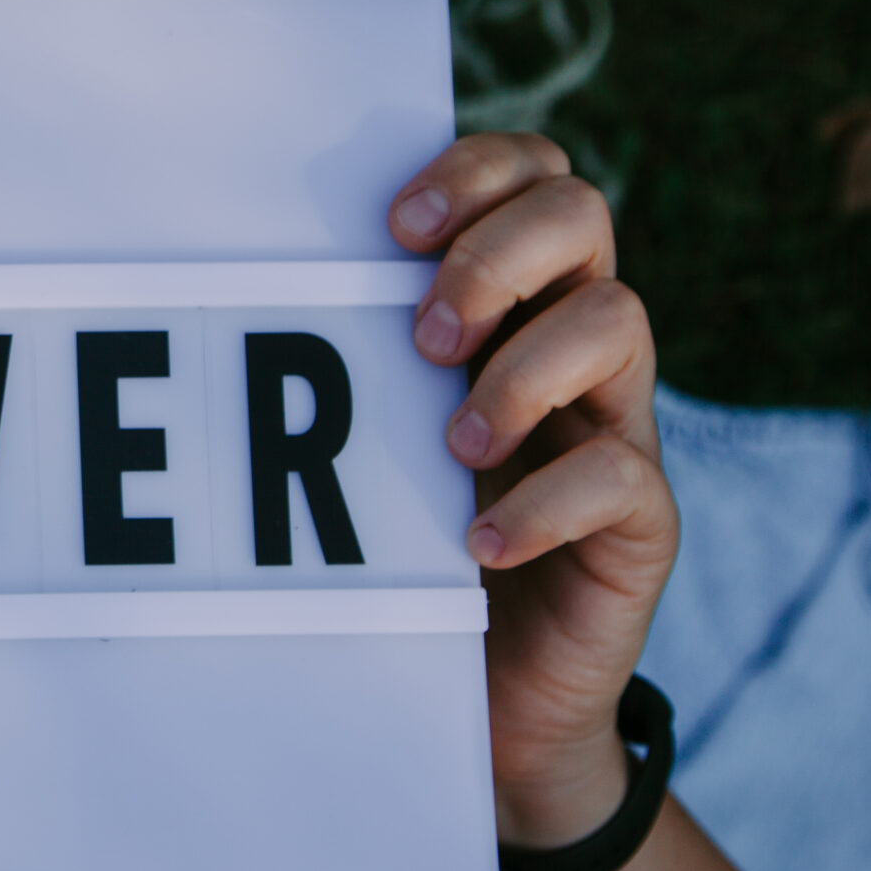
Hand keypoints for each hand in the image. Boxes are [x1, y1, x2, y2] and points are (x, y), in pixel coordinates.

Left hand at [389, 134, 678, 849]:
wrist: (489, 699)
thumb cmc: (411, 550)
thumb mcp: (369, 438)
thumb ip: (340, 363)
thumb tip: (229, 287)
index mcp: (515, 303)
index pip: (532, 175)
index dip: (475, 171)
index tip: (392, 225)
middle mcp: (575, 348)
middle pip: (584, 216)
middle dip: (498, 254)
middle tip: (425, 336)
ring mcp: (617, 429)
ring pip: (620, 322)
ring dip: (524, 368)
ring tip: (454, 443)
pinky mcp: (641, 525)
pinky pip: (624, 477)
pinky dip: (546, 502)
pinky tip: (479, 544)